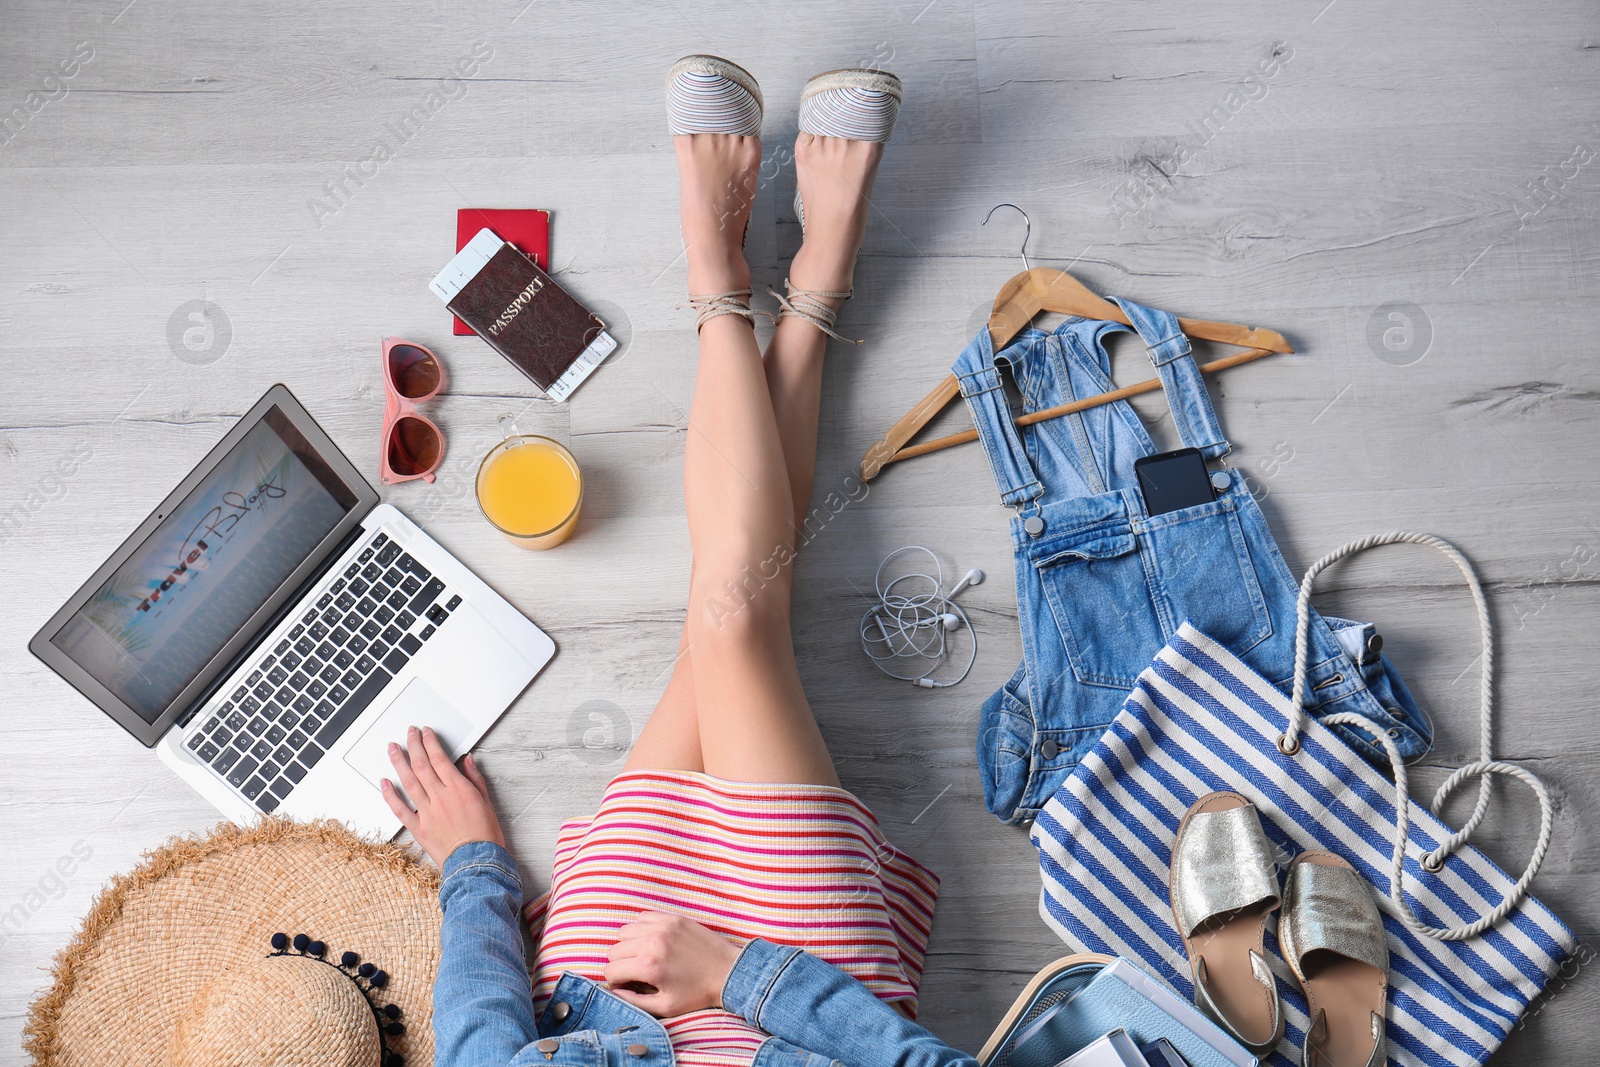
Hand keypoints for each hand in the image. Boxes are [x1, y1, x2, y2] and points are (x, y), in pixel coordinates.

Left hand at [380, 726, 505, 865]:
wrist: (477, 862)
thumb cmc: (485, 835)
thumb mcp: (486, 801)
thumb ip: (474, 779)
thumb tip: (467, 761)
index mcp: (457, 788)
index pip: (439, 758)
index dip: (430, 742)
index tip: (425, 732)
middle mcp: (439, 797)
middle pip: (421, 765)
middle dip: (413, 745)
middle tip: (409, 733)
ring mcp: (427, 812)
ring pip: (408, 782)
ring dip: (398, 762)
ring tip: (392, 748)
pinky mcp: (419, 827)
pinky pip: (400, 808)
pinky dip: (390, 794)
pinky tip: (384, 782)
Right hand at [604, 911, 741, 1017]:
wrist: (727, 972)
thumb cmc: (697, 993)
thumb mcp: (665, 1007)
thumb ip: (634, 1002)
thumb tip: (615, 991)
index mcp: (649, 966)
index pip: (610, 970)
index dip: (615, 982)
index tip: (628, 985)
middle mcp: (652, 942)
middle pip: (614, 950)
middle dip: (620, 964)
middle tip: (635, 972)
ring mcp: (663, 926)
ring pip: (624, 931)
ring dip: (628, 945)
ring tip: (643, 956)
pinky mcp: (672, 917)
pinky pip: (643, 917)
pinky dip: (641, 929)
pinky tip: (653, 941)